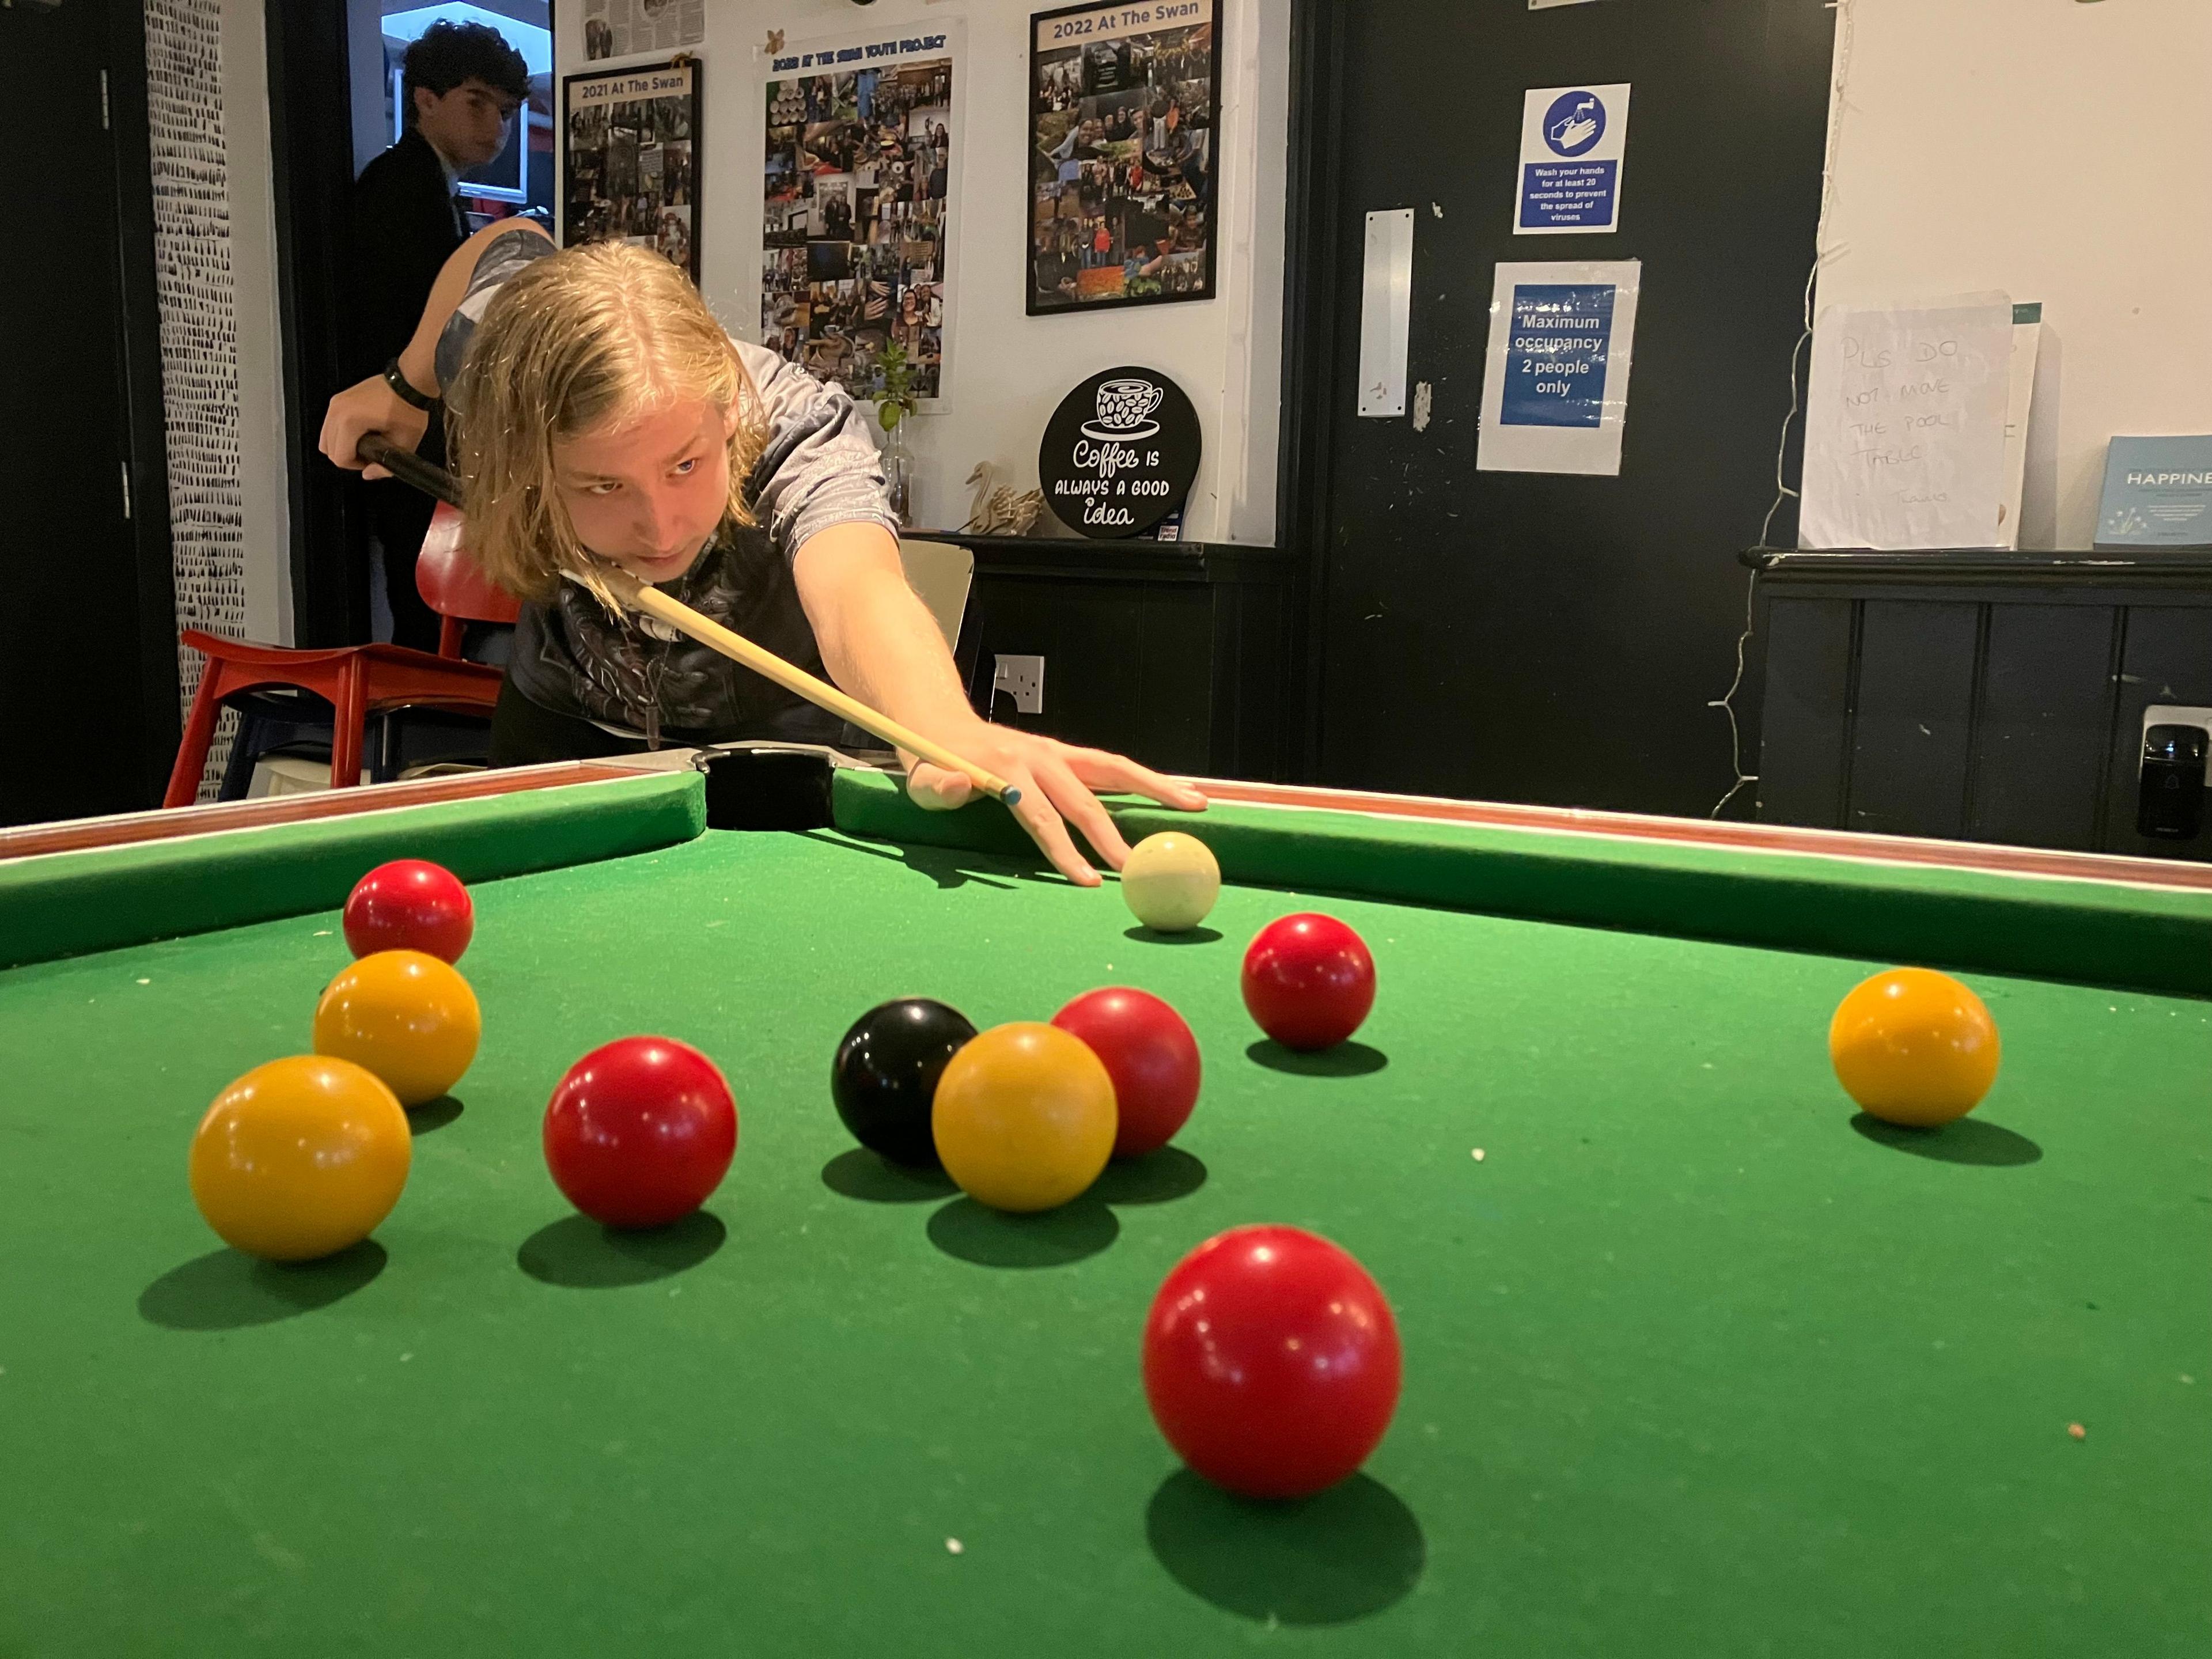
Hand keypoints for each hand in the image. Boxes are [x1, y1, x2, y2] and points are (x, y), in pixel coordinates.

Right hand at [319, 374, 428, 479]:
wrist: (409, 383)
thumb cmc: (409, 409)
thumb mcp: (404, 444)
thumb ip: (386, 466)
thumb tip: (368, 474)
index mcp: (349, 422)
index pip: (339, 457)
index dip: (356, 466)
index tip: (371, 461)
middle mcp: (337, 411)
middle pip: (328, 449)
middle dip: (347, 457)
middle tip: (368, 455)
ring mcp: (336, 403)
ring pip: (326, 437)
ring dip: (342, 445)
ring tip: (365, 444)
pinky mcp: (339, 399)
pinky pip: (330, 424)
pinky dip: (340, 433)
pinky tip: (360, 433)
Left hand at [904, 724, 1207, 886]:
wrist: (942, 725)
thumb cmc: (932, 765)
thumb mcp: (921, 780)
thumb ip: (938, 788)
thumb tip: (956, 785)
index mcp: (1005, 769)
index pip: (1040, 814)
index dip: (1064, 849)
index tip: (1087, 880)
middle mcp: (1039, 756)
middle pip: (1086, 798)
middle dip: (1113, 835)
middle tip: (1141, 867)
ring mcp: (1057, 753)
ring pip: (1114, 769)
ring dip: (1155, 786)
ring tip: (1196, 804)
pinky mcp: (1068, 755)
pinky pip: (1112, 767)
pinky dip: (1145, 779)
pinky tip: (1177, 793)